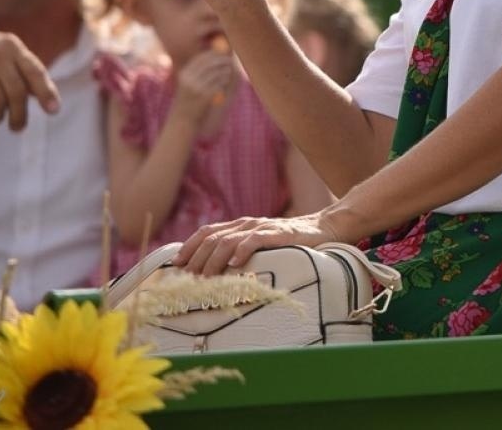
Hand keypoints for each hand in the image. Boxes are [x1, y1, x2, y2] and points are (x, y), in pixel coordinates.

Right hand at [172, 51, 237, 120]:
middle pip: (210, 63)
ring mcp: (197, 88)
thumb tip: (210, 58)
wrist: (182, 120)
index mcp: (184, 74)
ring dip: (225, 70)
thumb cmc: (185, 101)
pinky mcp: (205, 96)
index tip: (221, 53)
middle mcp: (189, 79)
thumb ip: (195, 72)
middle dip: (221, 60)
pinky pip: (219, 84)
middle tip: (229, 60)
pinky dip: (224, 81)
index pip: (201, 58)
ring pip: (216, 73)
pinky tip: (227, 80)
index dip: (213, 54)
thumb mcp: (186, 84)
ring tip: (229, 70)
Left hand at [175, 211, 345, 274]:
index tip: (177, 264)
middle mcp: (247, 224)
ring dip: (213, 259)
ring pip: (228, 240)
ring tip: (206, 276)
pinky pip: (255, 239)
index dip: (189, 246)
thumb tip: (216, 272)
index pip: (207, 232)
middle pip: (212, 238)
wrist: (323, 227)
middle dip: (196, 258)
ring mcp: (262, 227)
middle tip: (188, 278)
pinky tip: (234, 263)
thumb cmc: (290, 241)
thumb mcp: (261, 244)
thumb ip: (242, 251)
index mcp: (240, 226)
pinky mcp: (278, 233)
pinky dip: (242, 250)